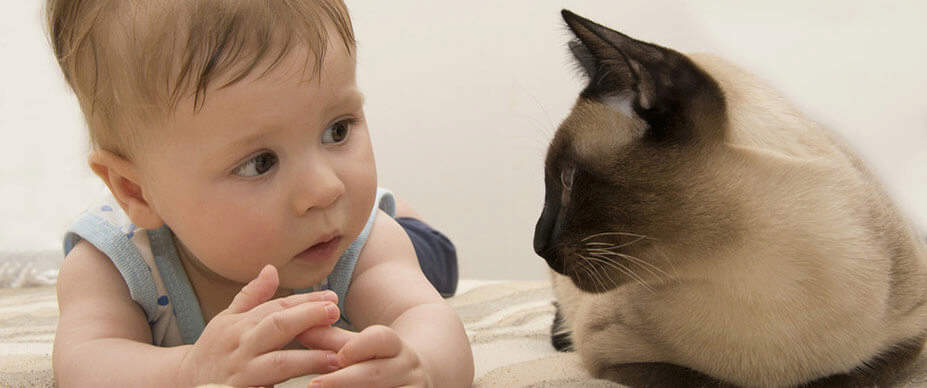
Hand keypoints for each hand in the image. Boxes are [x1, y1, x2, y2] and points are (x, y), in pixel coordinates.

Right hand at [177, 265, 342, 386]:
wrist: (183, 382)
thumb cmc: (214, 349)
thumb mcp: (227, 319)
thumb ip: (252, 296)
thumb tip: (271, 268)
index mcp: (240, 324)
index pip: (277, 307)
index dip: (306, 301)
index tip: (332, 297)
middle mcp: (240, 346)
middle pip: (277, 326)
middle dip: (307, 317)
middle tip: (335, 312)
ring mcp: (241, 373)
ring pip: (277, 363)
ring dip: (309, 359)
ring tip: (336, 357)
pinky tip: (312, 385)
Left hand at [297, 325, 431, 387]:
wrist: (419, 377)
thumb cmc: (379, 362)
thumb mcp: (361, 348)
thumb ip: (330, 340)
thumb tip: (299, 328)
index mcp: (396, 346)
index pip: (381, 339)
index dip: (358, 347)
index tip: (337, 357)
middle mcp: (408, 368)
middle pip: (375, 373)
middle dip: (343, 380)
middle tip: (314, 386)